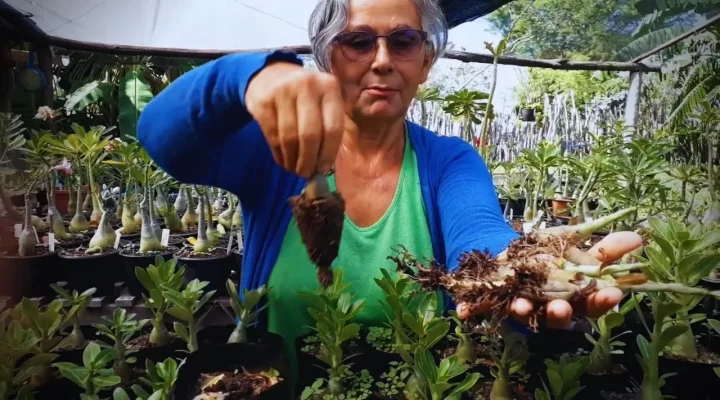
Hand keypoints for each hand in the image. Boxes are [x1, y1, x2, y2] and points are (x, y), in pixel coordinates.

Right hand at [246, 61, 344, 177]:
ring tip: (295, 169)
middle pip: (310, 135)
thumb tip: (325, 166)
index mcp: (329, 86)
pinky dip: (278, 154)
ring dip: (293, 160)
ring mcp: (283, 91)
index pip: (333, 128)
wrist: (268, 74)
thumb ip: (329, 124)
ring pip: (290, 138)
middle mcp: (307, 85)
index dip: (328, 153)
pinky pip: (272, 136)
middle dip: (309, 160)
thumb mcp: (323, 98)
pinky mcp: (263, 102)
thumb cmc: (303, 95)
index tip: (323, 169)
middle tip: (306, 174)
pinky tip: (283, 161)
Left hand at [456, 231, 643, 328]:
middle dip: (559, 313)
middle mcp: (546, 308)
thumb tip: (638, 238)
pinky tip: (463, 312)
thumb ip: (605, 248)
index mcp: (572, 297)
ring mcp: (518, 307)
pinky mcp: (490, 303)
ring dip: (522, 311)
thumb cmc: (547, 256)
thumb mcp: (576, 247)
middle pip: (557, 317)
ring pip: (522, 315)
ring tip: (521, 305)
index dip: (601, 302)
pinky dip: (470, 311)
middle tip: (561, 307)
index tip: (612, 294)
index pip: (591, 305)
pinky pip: (479, 310)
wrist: (504, 255)